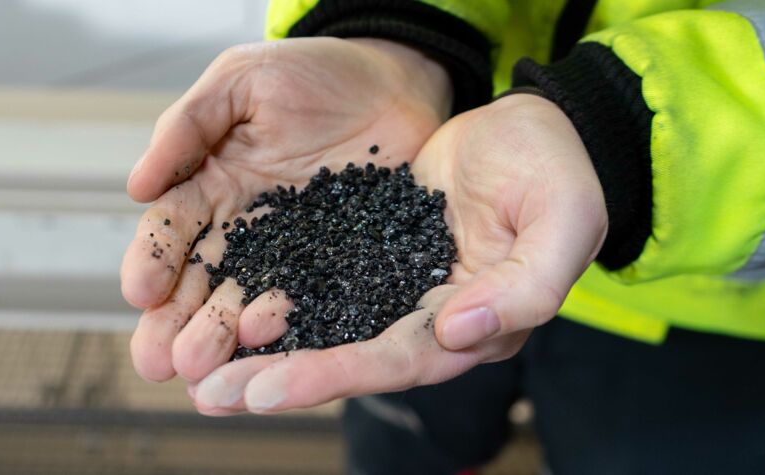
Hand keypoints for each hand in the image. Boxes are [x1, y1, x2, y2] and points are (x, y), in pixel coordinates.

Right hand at [121, 37, 451, 381]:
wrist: (392, 81)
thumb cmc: (313, 73)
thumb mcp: (241, 82)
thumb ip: (188, 126)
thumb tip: (135, 186)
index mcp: (213, 186)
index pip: (172, 231)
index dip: (154, 261)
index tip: (140, 292)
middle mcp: (248, 228)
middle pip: (204, 280)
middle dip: (178, 322)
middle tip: (162, 362)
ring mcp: (295, 250)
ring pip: (251, 298)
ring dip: (224, 336)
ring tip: (206, 369)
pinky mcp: (342, 261)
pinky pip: (315, 297)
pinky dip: (292, 324)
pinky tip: (272, 350)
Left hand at [187, 93, 607, 414]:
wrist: (535, 129)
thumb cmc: (558, 172)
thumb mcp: (563, 222)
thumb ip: (525, 287)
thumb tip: (456, 330)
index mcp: (480, 323)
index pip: (400, 360)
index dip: (334, 376)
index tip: (266, 389)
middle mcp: (433, 318)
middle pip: (351, 355)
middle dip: (281, 377)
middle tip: (210, 394)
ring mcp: (402, 287)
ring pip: (329, 324)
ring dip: (267, 347)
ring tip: (201, 367)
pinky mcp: (378, 251)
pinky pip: (323, 278)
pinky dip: (278, 294)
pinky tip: (230, 300)